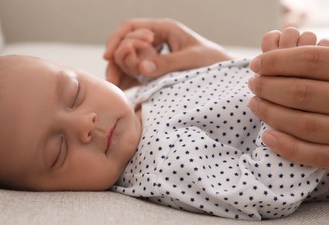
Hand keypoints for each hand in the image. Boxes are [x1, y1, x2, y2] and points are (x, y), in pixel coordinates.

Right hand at [104, 18, 231, 88]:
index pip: (131, 27)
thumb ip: (167, 62)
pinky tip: (123, 90)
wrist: (223, 73)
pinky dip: (127, 80)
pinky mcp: (154, 68)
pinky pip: (135, 72)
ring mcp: (153, 54)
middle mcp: (155, 40)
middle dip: (115, 59)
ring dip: (119, 71)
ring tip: (116, 87)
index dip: (117, 39)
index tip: (108, 56)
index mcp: (163, 28)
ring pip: (127, 59)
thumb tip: (141, 68)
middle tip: (113, 79)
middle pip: (125, 44)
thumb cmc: (212, 60)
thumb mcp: (191, 59)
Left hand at [248, 27, 328, 167]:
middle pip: (301, 91)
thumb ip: (310, 58)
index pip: (310, 59)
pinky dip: (288, 147)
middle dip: (268, 87)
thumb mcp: (328, 66)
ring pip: (305, 124)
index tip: (255, 64)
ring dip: (271, 114)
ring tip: (254, 103)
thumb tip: (270, 40)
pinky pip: (316, 155)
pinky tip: (267, 137)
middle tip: (252, 83)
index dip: (277, 61)